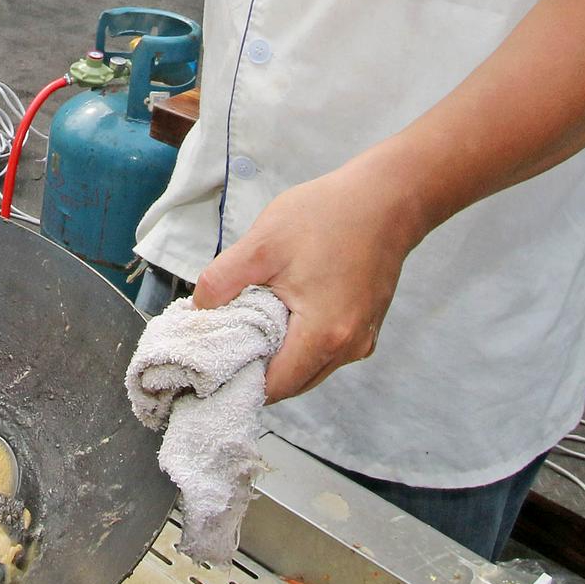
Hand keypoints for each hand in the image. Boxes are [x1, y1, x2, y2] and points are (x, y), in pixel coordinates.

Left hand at [190, 157, 429, 401]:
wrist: (386, 197)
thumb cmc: (326, 216)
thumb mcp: (261, 244)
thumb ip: (222, 282)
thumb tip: (197, 311)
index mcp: (323, 336)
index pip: (273, 387)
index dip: (239, 380)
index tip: (212, 365)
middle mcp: (349, 349)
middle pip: (292, 383)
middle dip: (257, 371)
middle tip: (225, 344)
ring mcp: (362, 339)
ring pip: (310, 369)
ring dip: (280, 357)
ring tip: (250, 327)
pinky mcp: (367, 326)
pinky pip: (327, 351)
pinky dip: (301, 344)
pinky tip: (281, 316)